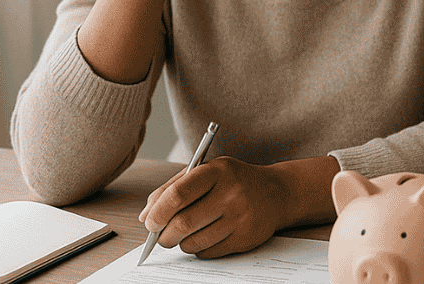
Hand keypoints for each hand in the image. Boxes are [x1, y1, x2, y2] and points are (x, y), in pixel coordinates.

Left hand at [139, 155, 340, 257]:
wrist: (277, 193)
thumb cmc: (234, 181)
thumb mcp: (206, 171)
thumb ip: (173, 188)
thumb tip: (146, 216)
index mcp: (217, 171)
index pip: (178, 194)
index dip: (158, 212)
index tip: (150, 222)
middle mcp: (231, 193)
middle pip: (183, 223)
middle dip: (164, 235)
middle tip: (161, 236)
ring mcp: (241, 217)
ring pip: (193, 242)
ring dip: (181, 243)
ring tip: (186, 234)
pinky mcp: (246, 238)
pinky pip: (208, 253)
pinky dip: (199, 249)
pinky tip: (207, 236)